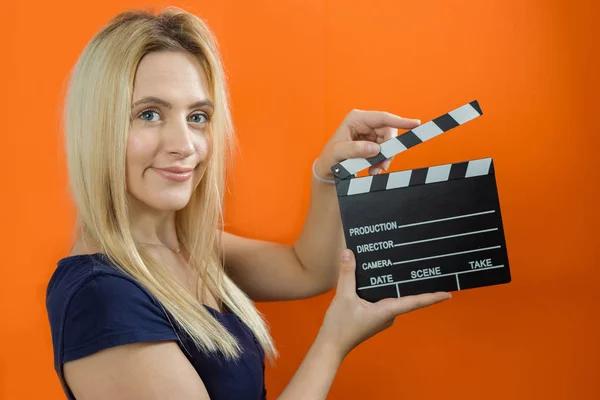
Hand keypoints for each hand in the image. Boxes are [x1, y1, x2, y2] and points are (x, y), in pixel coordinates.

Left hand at [314, 109, 420, 179]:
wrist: (328, 170)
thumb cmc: (330, 157)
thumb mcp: (338, 153)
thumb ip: (355, 149)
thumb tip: (375, 148)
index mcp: (356, 118)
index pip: (382, 118)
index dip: (400, 120)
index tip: (415, 123)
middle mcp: (365, 124)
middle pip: (389, 133)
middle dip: (388, 150)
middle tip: (383, 165)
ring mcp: (370, 134)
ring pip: (389, 144)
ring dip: (385, 159)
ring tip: (375, 170)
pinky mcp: (373, 144)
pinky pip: (385, 152)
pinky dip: (382, 162)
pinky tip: (373, 169)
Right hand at [318, 249, 450, 358]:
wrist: (331, 345)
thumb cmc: (340, 326)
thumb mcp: (342, 296)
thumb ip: (347, 274)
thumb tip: (348, 253)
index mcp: (388, 311)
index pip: (415, 302)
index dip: (432, 297)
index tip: (448, 294)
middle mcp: (389, 315)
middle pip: (406, 296)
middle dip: (413, 283)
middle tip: (424, 265)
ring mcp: (382, 316)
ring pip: (393, 297)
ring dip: (396, 284)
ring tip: (400, 265)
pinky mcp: (374, 316)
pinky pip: (383, 299)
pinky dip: (383, 289)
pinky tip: (377, 277)